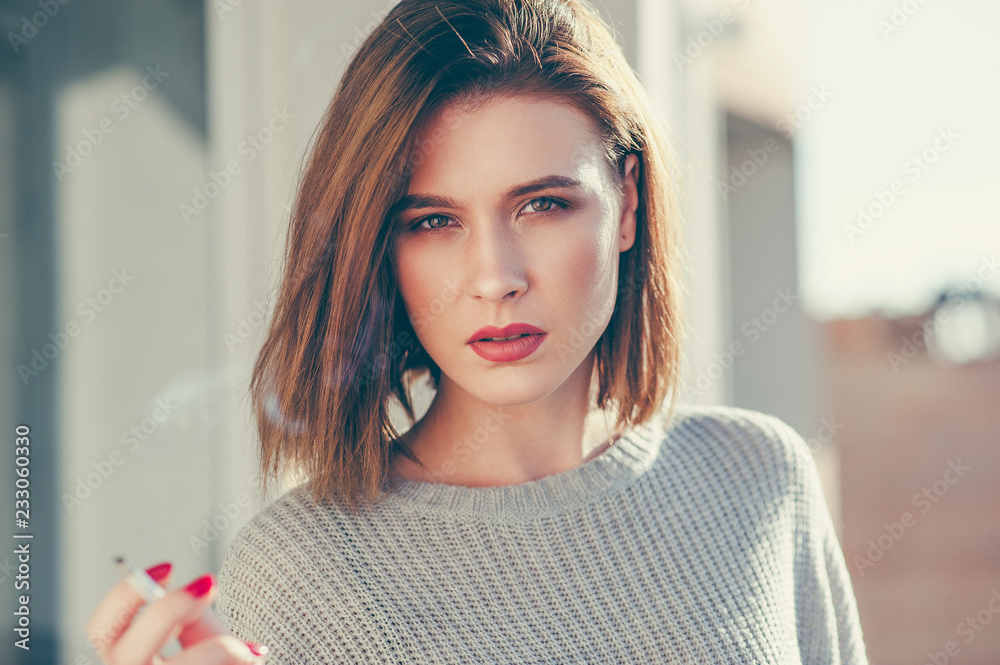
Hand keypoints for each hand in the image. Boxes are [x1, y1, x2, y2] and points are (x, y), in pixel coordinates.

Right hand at [86, 561, 268, 663]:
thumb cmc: (220, 662)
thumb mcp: (205, 637)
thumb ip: (194, 616)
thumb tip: (203, 586)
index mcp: (129, 661)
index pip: (101, 630)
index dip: (125, 595)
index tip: (170, 567)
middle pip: (125, 652)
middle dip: (167, 611)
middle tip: (209, 584)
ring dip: (217, 648)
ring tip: (247, 647)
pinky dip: (237, 661)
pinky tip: (252, 658)